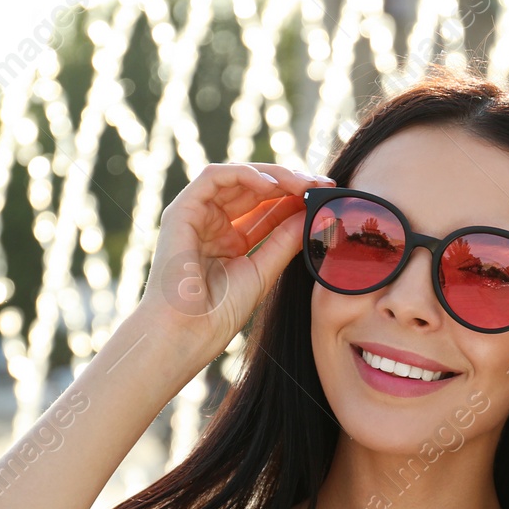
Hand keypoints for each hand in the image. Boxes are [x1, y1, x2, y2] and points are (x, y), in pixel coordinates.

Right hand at [140, 162, 331, 358]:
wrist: (187, 334)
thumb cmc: (218, 314)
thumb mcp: (263, 271)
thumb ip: (285, 240)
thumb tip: (311, 213)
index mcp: (230, 241)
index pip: (266, 208)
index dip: (296, 199)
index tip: (326, 196)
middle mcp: (212, 224)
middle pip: (254, 189)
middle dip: (290, 182)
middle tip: (321, 184)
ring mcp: (196, 216)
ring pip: (237, 177)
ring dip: (273, 176)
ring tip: (303, 184)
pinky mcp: (181, 210)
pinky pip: (214, 177)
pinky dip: (244, 175)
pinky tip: (272, 186)